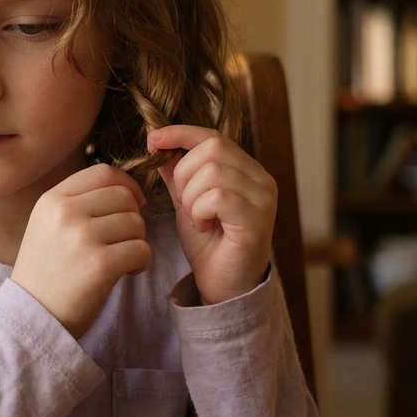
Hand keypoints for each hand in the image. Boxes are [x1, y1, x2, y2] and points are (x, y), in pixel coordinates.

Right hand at [11, 163, 151, 338]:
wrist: (31, 315)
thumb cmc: (45, 272)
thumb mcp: (47, 225)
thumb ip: (78, 203)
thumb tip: (125, 190)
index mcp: (52, 199)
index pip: (103, 172)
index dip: (126, 184)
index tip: (133, 203)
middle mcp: (65, 212)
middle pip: (123, 196)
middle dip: (132, 218)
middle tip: (121, 241)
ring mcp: (82, 237)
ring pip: (136, 222)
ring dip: (136, 242)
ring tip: (119, 260)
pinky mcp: (100, 264)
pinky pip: (141, 249)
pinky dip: (141, 262)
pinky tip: (125, 273)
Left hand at [147, 125, 275, 304]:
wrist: (221, 283)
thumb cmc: (208, 243)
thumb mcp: (186, 200)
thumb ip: (177, 172)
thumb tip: (158, 142)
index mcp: (246, 169)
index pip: (213, 136)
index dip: (180, 133)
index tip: (152, 140)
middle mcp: (261, 178)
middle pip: (213, 148)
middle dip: (184, 174)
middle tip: (184, 202)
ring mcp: (263, 198)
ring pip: (213, 172)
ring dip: (191, 197)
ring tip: (196, 218)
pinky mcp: (257, 220)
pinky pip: (217, 197)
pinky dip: (199, 211)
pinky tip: (203, 227)